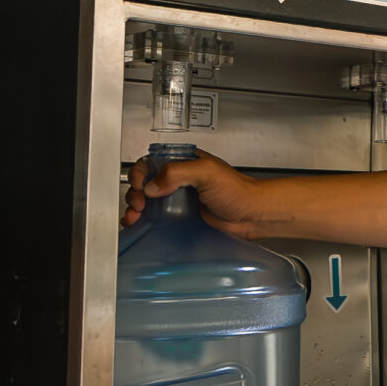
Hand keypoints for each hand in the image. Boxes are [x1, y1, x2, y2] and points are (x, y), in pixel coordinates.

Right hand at [122, 150, 263, 236]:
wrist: (251, 215)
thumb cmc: (237, 190)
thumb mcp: (207, 172)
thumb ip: (177, 173)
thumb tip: (153, 185)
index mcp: (184, 162)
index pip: (151, 162)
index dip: (140, 173)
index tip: (140, 186)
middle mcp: (178, 178)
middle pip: (145, 182)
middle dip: (135, 193)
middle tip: (139, 205)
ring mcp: (178, 198)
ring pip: (147, 200)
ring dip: (135, 208)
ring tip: (135, 217)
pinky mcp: (180, 216)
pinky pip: (156, 216)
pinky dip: (143, 220)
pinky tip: (138, 224)